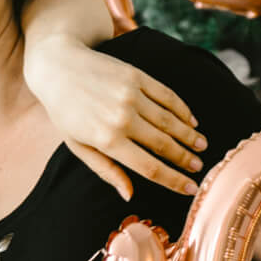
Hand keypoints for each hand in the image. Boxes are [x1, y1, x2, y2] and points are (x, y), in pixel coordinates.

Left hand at [23, 34, 205, 197]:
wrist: (58, 66)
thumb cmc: (65, 112)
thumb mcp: (78, 146)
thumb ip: (105, 170)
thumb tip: (129, 194)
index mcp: (107, 140)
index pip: (149, 167)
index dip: (173, 180)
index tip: (190, 188)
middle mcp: (121, 118)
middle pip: (164, 145)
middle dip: (185, 159)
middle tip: (200, 168)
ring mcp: (131, 95)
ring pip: (169, 121)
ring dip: (189, 136)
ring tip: (202, 146)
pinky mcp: (137, 76)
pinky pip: (167, 96)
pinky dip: (182, 110)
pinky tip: (191, 120)